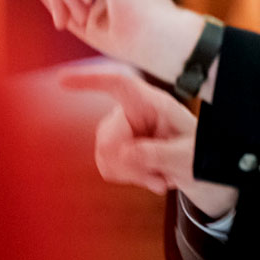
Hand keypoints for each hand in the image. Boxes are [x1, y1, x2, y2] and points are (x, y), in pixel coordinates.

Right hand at [61, 69, 237, 216]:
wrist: (197, 166)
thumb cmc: (197, 152)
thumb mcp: (186, 155)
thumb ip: (157, 153)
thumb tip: (124, 153)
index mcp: (153, 103)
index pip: (119, 85)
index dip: (90, 81)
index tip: (63, 81)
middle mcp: (133, 112)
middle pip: (109, 135)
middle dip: (131, 165)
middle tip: (160, 179)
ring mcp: (121, 129)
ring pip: (105, 155)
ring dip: (133, 175)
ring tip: (160, 177)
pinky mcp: (116, 147)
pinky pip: (106, 166)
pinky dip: (128, 178)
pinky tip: (149, 177)